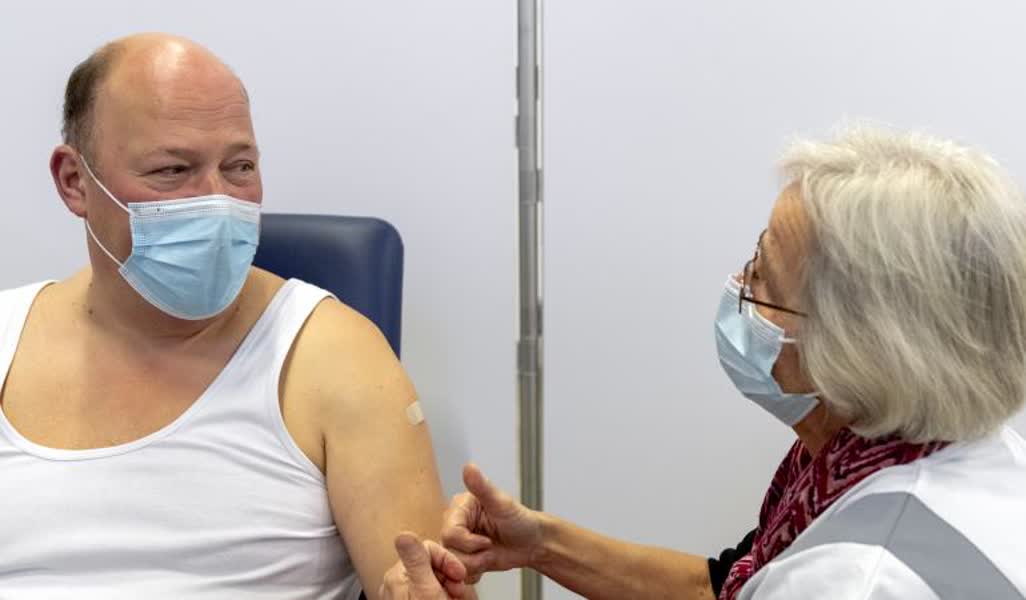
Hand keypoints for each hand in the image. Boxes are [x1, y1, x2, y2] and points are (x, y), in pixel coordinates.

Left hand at [379, 532, 467, 599]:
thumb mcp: (426, 589)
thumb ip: (417, 560)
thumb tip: (403, 533)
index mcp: (397, 575)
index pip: (427, 550)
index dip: (447, 560)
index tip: (459, 574)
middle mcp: (395, 584)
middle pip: (430, 564)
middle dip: (449, 575)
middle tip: (458, 590)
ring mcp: (401, 596)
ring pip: (431, 578)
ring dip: (448, 586)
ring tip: (454, 598)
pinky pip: (426, 592)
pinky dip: (440, 594)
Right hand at [442, 464, 543, 582]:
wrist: (533, 543)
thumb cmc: (520, 520)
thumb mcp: (502, 503)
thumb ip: (483, 487)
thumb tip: (469, 467)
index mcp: (460, 507)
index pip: (450, 532)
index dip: (469, 542)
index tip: (488, 541)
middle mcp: (455, 523)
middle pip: (449, 549)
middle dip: (472, 555)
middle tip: (490, 548)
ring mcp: (459, 542)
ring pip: (453, 563)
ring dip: (474, 564)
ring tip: (490, 554)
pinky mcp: (464, 558)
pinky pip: (459, 572)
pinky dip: (474, 572)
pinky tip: (486, 562)